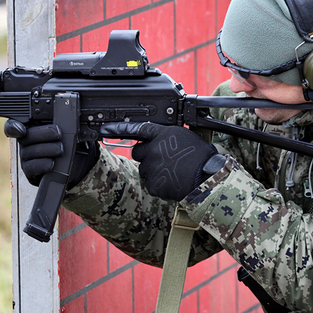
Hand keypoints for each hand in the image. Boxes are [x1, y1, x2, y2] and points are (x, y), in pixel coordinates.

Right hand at [4, 119, 98, 187]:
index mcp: (31, 128)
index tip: (22, 129)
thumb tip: (62, 118)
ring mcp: (26, 158)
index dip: (13, 127)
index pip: (13, 125)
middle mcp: (25, 143)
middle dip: (42, 134)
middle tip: (58, 134)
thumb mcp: (67, 130)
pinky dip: (42, 164)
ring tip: (60, 149)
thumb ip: (60, 122)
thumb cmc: (69, 142)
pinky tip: (52, 162)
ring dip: (47, 149)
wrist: (76, 162)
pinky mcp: (30, 172)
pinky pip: (31, 168)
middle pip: (25, 137)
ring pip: (29, 152)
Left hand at [100, 122, 224, 200]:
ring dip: (153, 171)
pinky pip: (151, 183)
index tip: (105, 129)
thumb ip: (167, 136)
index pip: (137, 128)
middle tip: (163, 160)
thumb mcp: (185, 136)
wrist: (206, 178)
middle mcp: (153, 149)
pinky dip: (159, 184)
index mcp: (162, 134)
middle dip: (146, 155)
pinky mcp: (153, 184)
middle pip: (138, 152)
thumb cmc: (202, 156)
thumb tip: (160, 139)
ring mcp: (151, 167)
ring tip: (173, 172)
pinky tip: (173, 182)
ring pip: (144, 169)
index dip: (119, 128)